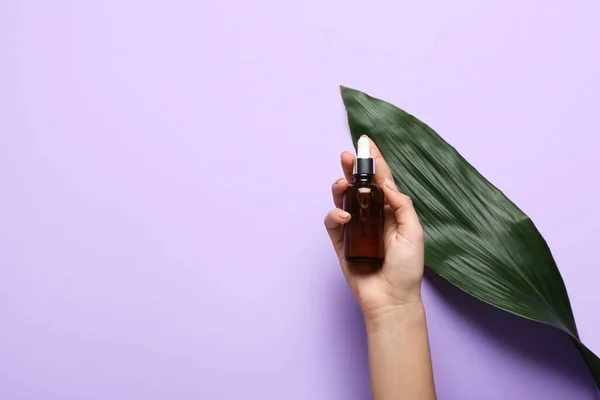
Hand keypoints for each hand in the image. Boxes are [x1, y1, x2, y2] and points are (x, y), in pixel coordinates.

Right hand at [324, 137, 424, 319]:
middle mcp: (372, 216)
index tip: (366, 142)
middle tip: (347, 155)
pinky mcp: (341, 242)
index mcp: (391, 211)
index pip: (382, 180)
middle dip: (352, 168)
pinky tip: (344, 216)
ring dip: (340, 187)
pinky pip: (333, 222)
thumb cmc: (407, 269)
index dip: (375, 161)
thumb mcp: (414, 233)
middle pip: (359, 185)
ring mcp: (355, 228)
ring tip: (342, 182)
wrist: (391, 299)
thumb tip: (387, 182)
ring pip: (342, 200)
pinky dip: (335, 215)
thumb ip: (402, 205)